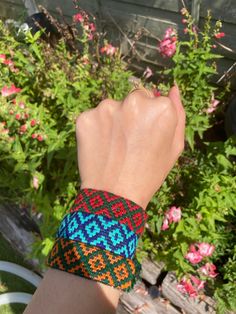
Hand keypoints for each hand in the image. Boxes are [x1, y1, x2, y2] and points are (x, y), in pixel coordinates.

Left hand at [76, 85, 184, 208]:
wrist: (115, 196)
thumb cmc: (150, 173)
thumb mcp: (174, 147)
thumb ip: (178, 113)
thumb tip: (173, 88)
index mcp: (160, 107)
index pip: (154, 100)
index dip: (150, 119)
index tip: (146, 136)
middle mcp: (134, 101)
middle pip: (134, 98)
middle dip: (133, 114)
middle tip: (129, 141)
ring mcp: (107, 107)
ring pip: (112, 107)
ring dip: (113, 120)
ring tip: (114, 147)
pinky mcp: (86, 117)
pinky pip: (93, 117)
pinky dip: (96, 129)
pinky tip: (100, 147)